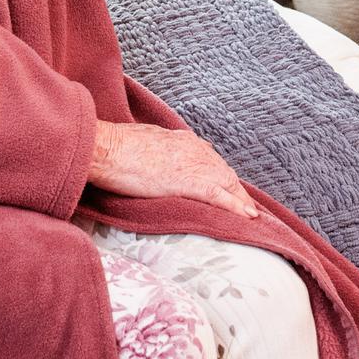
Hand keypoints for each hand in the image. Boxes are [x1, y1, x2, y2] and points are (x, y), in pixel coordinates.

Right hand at [87, 120, 257, 216]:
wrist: (107, 148)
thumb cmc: (116, 146)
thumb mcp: (144, 141)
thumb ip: (160, 150)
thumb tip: (162, 159)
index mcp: (183, 141)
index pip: (211, 161)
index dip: (222, 177)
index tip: (228, 188)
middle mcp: (195, 150)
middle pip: (225, 172)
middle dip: (236, 191)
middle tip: (247, 208)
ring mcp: (194, 165)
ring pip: (228, 184)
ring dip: (241, 201)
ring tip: (251, 217)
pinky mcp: (190, 182)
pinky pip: (220, 197)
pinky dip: (236, 207)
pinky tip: (248, 217)